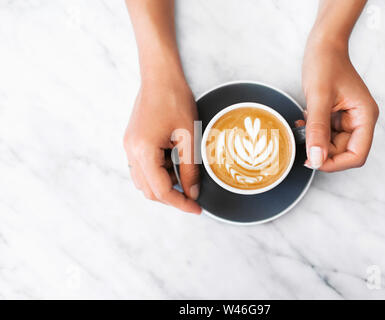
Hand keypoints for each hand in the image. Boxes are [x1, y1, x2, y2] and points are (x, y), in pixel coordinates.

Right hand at [123, 77, 200, 213]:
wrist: (160, 75)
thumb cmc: (175, 99)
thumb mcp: (189, 136)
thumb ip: (190, 169)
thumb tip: (192, 193)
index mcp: (143, 150)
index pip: (160, 190)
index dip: (180, 203)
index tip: (196, 208)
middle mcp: (131, 151)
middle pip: (149, 190)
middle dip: (171, 197)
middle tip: (193, 196)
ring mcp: (129, 146)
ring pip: (144, 181)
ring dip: (165, 185)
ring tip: (186, 176)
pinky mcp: (132, 141)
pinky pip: (143, 167)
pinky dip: (159, 173)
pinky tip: (175, 164)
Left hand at [299, 40, 378, 171]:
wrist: (323, 45)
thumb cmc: (325, 64)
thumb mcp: (319, 98)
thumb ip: (318, 130)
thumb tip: (316, 159)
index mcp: (365, 116)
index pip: (357, 155)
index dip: (336, 163)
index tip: (314, 161)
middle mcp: (360, 120)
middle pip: (343, 152)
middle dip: (321, 149)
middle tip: (303, 139)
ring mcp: (348, 119)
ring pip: (332, 144)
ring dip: (315, 140)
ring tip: (304, 125)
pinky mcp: (336, 116)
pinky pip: (325, 133)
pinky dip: (313, 132)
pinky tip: (304, 121)